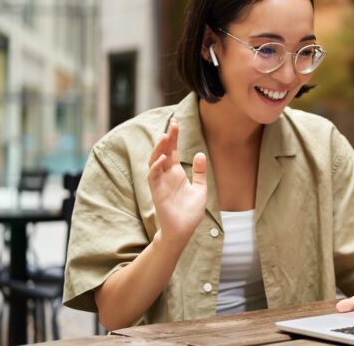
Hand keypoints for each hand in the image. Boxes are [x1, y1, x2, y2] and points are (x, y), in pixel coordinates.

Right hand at [147, 118, 207, 241]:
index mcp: (176, 173)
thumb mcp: (200, 189)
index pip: (172, 151)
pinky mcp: (156, 193)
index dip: (173, 137)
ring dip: (158, 149)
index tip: (176, 122)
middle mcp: (166, 175)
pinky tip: (162, 159)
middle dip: (167, 138)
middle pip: (163, 152)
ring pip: (154, 161)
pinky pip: (153, 177)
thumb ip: (200, 173)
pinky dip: (156, 167)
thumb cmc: (190, 212)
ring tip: (165, 136)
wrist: (184, 230)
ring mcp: (160, 183)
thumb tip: (200, 154)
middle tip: (173, 124)